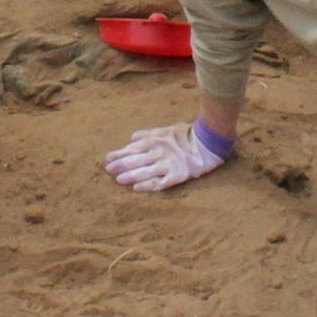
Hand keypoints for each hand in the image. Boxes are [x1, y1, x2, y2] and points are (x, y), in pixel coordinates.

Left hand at [104, 122, 229, 192]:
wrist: (208, 142)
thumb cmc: (187, 134)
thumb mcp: (166, 129)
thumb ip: (148, 134)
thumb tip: (132, 137)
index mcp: (155, 140)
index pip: (133, 148)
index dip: (120, 153)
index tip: (108, 158)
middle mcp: (158, 152)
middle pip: (135, 160)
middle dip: (120, 165)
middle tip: (108, 169)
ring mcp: (167, 165)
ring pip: (144, 172)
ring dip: (130, 176)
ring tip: (118, 180)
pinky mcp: (177, 176)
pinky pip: (159, 183)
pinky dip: (147, 186)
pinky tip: (137, 188)